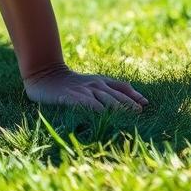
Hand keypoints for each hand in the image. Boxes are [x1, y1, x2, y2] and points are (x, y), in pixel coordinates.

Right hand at [24, 65, 148, 111]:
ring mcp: (84, 90)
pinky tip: (103, 115)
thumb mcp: (91, 84)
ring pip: (105, 99)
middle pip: (117, 95)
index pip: (122, 87)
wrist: (45, 75)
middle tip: (140, 113)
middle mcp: (96, 84)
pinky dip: (96, 108)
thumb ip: (108, 90)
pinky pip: (87, 103)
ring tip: (129, 115)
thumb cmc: (70, 84)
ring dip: (118, 107)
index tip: (145, 104)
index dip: (134, 95)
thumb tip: (129, 99)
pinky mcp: (72, 96)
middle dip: (129, 104)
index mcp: (101, 81)